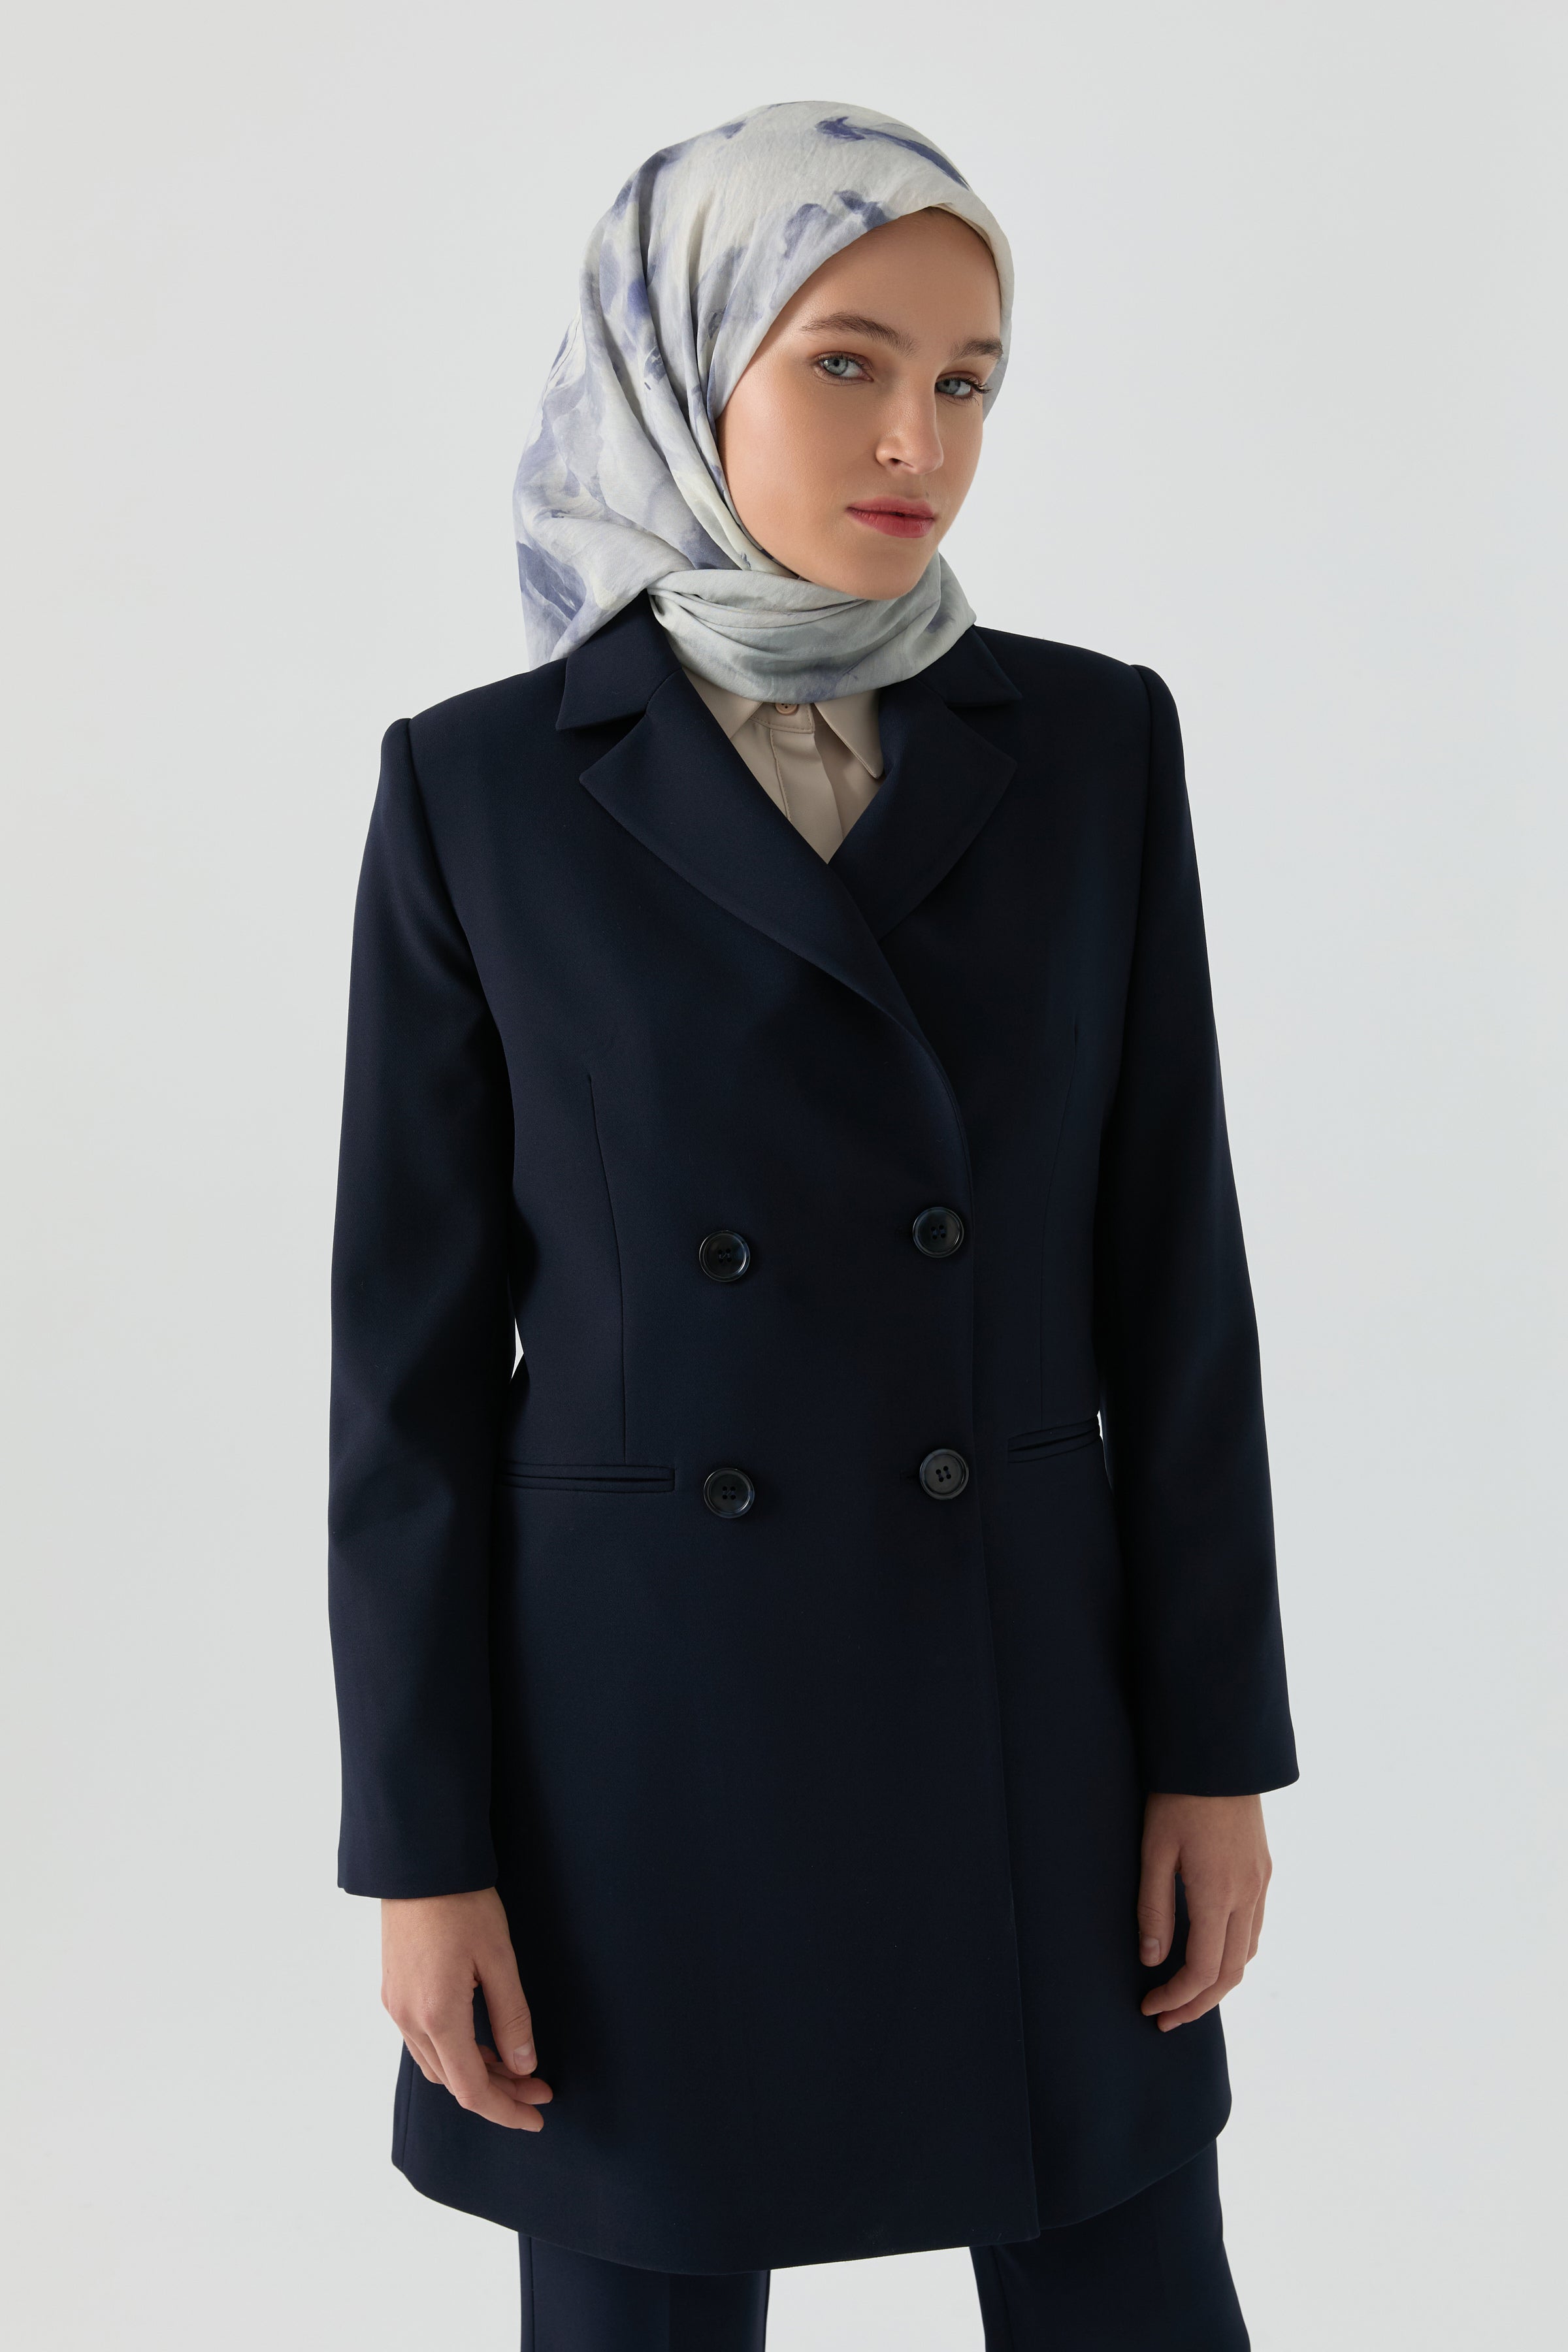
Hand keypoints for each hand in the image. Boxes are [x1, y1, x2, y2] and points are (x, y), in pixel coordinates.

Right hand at [380, 1887, 553, 2129]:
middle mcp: (409, 2019)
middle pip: (454, 2081)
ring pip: (436, 2064)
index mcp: (438, 2016)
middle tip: (539, 2087)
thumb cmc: (462, 1904)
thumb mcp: (499, 1959)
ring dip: (475, 2073)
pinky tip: (481, 2041)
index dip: (506, 2110)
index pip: (471, 2089)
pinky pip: (423, 2041)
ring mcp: (396, 2007)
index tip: (538, 2116)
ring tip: (516, 2065)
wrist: (419, 1864)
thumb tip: (525, 2067)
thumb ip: (512, 2018)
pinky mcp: (393, 1992)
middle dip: (499, 2092)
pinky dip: (455, 2052)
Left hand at [1137, 1792, 1270, 2031]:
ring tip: (1185, 1995)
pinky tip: (1211, 1954)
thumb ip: (1154, 1909)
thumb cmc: (1177, 1798)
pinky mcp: (1263, 1871)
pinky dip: (1234, 1954)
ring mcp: (1261, 1883)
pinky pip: (1254, 1929)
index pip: (1202, 1969)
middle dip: (1197, 2003)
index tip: (1150, 2007)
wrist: (1219, 1754)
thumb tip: (1152, 1960)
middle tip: (1165, 2018)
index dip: (1176, 1997)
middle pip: (1230, 1973)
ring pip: (1248, 1954)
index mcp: (1218, 1893)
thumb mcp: (1153, 1851)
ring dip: (1218, 1983)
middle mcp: (1248, 1895)